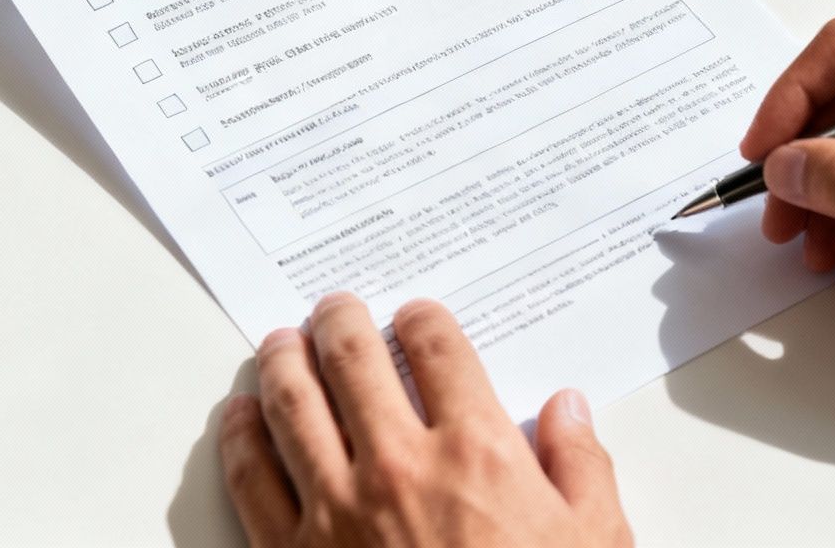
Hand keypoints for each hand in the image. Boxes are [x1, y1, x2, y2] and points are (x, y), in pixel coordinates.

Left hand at [219, 292, 631, 547]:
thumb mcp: (594, 539)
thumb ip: (580, 465)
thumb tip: (567, 410)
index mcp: (476, 452)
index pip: (437, 349)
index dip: (423, 319)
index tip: (416, 316)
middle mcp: (398, 467)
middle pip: (353, 359)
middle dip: (341, 321)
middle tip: (336, 309)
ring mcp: (337, 511)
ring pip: (292, 405)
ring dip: (284, 361)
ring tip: (283, 343)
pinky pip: (253, 479)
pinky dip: (240, 437)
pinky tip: (240, 417)